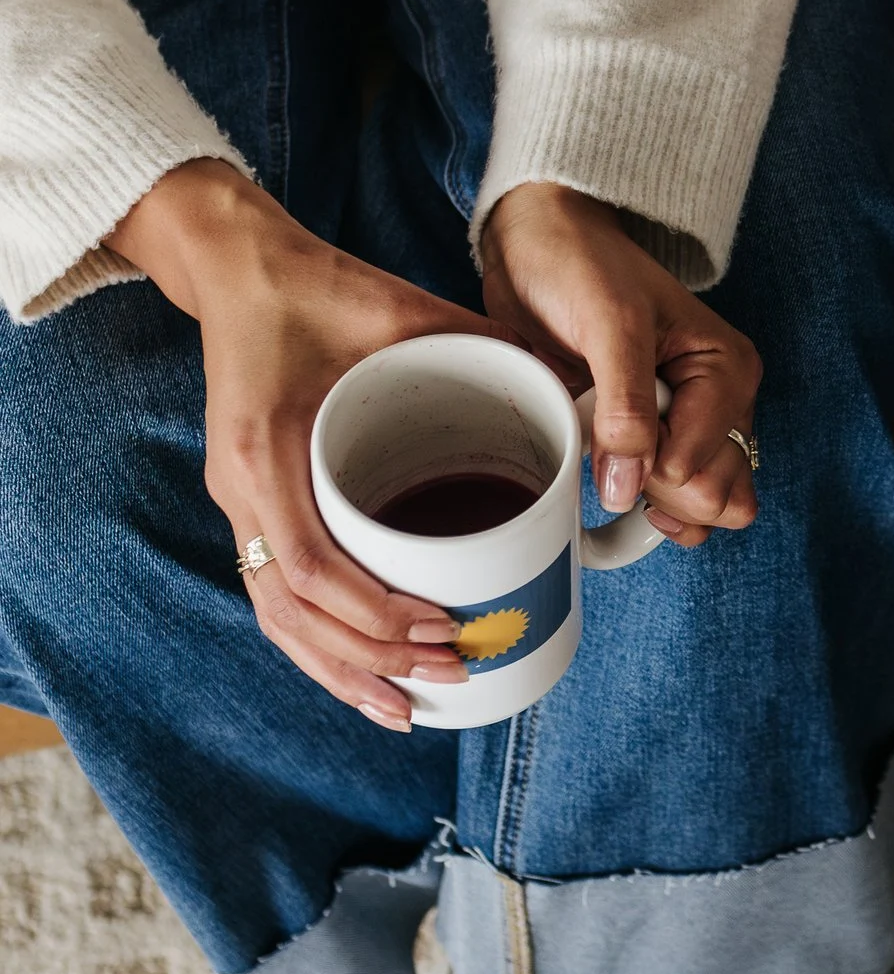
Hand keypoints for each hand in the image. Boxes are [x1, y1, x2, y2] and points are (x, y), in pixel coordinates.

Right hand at [109, 160, 522, 730]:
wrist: (245, 266)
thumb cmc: (327, 287)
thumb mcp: (407, 309)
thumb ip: (486, 345)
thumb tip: (575, 390)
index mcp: (267, 446)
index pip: (310, 564)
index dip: (374, 612)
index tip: (442, 628)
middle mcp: (241, 486)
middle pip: (294, 609)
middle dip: (373, 654)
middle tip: (453, 670)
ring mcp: (238, 500)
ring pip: (279, 619)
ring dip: (343, 668)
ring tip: (410, 707)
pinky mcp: (251, 506)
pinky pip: (275, 597)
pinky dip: (318, 645)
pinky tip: (364, 676)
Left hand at [478, 184, 759, 546]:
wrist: (537, 244)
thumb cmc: (581, 264)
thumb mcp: (608, 323)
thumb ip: (624, 406)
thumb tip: (630, 489)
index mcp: (726, 373)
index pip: (706, 468)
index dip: (649, 468)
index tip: (607, 432)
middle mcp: (717, 406)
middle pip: (717, 497)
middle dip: (657, 489)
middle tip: (609, 448)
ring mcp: (683, 428)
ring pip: (701, 511)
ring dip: (650, 506)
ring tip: (607, 467)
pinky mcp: (649, 441)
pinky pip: (665, 506)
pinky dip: (637, 507)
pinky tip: (607, 484)